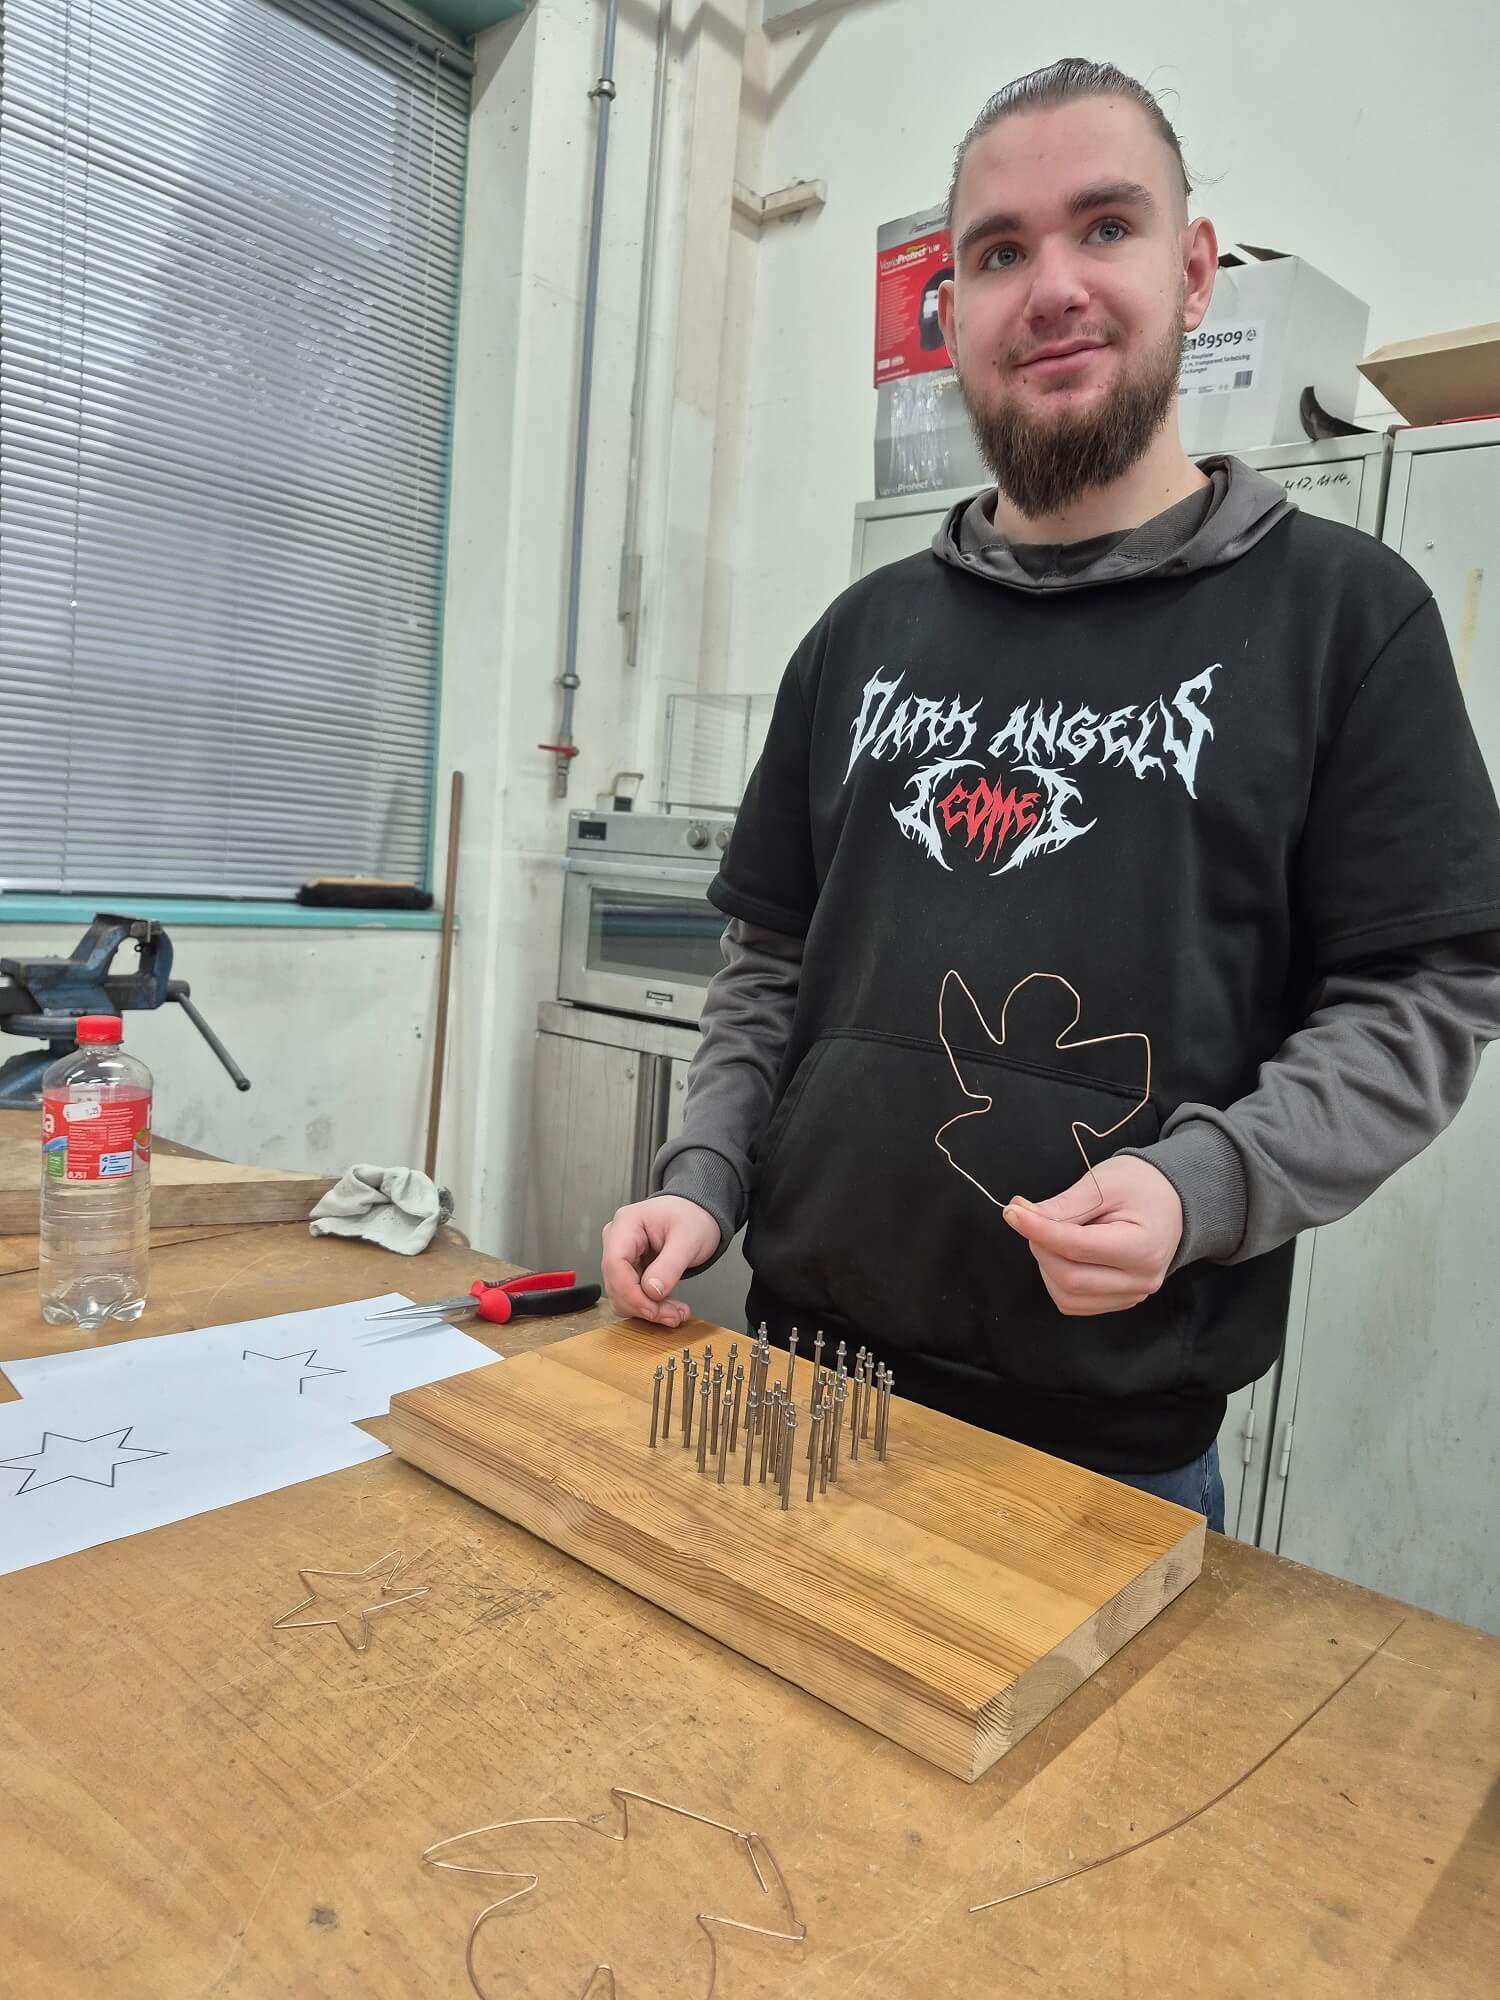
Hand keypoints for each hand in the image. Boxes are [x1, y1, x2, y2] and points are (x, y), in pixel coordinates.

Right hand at [600, 1195, 721, 1327]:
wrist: (697, 1214)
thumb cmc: (692, 1216)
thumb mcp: (688, 1239)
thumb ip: (670, 1265)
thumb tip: (651, 1291)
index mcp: (627, 1223)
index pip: (614, 1264)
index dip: (631, 1293)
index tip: (653, 1309)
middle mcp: (617, 1240)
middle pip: (616, 1284)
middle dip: (644, 1305)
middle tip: (673, 1315)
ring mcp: (621, 1256)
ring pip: (622, 1295)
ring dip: (647, 1310)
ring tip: (675, 1312)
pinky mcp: (629, 1270)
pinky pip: (631, 1296)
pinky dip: (649, 1307)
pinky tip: (668, 1308)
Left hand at [1002, 1157, 1183, 1316]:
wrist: (1174, 1202)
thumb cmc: (1142, 1186)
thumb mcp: (1104, 1183)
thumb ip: (1064, 1205)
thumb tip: (1021, 1215)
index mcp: (1143, 1247)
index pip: (1077, 1248)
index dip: (1039, 1230)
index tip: (1012, 1212)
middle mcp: (1141, 1280)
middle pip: (1069, 1278)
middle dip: (1040, 1246)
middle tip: (1032, 1217)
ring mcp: (1133, 1296)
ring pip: (1067, 1296)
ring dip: (1047, 1265)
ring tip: (1054, 1233)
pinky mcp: (1120, 1301)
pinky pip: (1075, 1302)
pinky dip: (1057, 1279)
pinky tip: (1064, 1252)